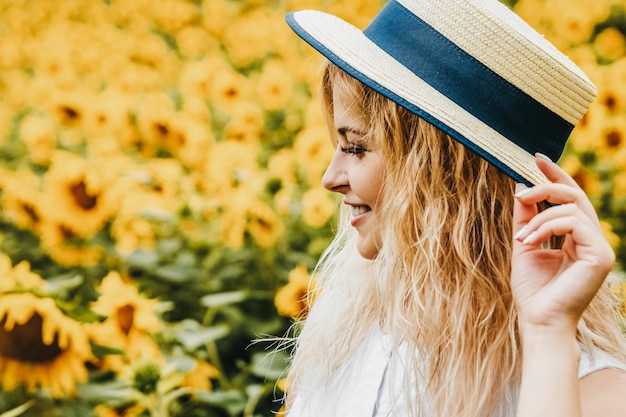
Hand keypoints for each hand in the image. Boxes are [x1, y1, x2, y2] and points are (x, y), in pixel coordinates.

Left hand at [511, 154, 614, 332]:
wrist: (538, 320)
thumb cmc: (532, 289)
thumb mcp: (524, 244)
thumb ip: (526, 217)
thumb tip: (522, 185)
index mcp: (577, 236)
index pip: (570, 198)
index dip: (555, 174)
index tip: (536, 158)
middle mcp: (592, 239)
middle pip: (575, 195)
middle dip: (547, 185)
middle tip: (522, 191)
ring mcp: (600, 247)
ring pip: (570, 208)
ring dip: (539, 218)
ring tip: (522, 238)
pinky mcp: (600, 255)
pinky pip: (572, 223)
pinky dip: (545, 227)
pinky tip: (529, 242)